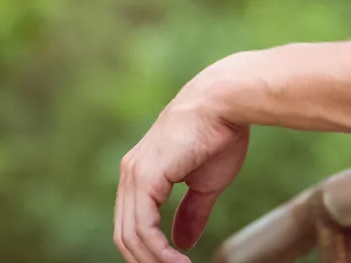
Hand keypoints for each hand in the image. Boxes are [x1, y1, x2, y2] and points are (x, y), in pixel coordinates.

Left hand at [114, 90, 249, 262]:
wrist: (225, 104)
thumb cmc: (218, 135)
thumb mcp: (204, 184)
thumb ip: (191, 213)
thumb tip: (182, 243)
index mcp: (140, 174)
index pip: (133, 225)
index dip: (149, 253)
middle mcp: (130, 174)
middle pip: (125, 236)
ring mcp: (133, 174)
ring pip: (131, 236)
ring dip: (155, 262)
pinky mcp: (144, 176)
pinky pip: (143, 227)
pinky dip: (158, 251)